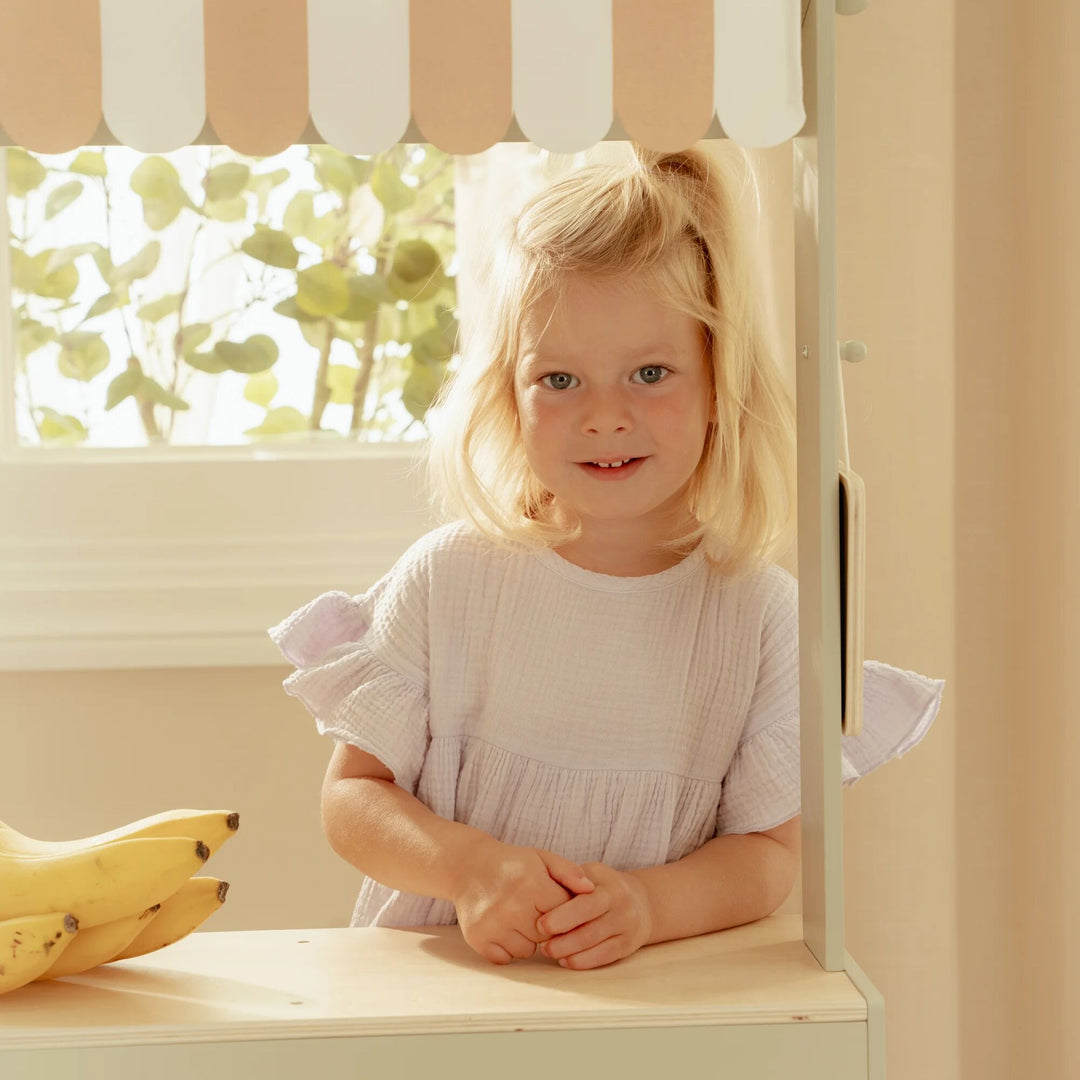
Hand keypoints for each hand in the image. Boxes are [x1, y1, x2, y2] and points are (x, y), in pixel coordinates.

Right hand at [451, 841, 594, 965]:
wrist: (468, 865)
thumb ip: (569, 872)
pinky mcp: (477, 939)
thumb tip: (592, 890)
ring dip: (528, 939)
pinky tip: (504, 928)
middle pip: (548, 936)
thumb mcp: (542, 858)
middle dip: (547, 927)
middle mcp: (511, 906)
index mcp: (531, 884)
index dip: (564, 911)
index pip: (564, 914)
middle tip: (535, 910)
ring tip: (519, 918)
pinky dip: (508, 948)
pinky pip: (506, 958)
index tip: (556, 904)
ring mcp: (492, 925)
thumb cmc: (512, 863)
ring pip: (528, 951)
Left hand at [535, 861, 652, 969]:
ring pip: (595, 945)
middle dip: (563, 940)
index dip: (562, 916)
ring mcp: (627, 928)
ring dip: (569, 952)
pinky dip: (582, 961)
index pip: (585, 904)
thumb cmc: (605, 885)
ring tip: (548, 951)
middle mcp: (621, 908)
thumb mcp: (592, 872)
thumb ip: (572, 878)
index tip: (540, 925)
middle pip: (590, 930)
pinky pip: (604, 957)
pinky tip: (565, 960)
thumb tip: (546, 890)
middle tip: (542, 944)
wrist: (641, 901)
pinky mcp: (628, 946)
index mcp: (610, 888)